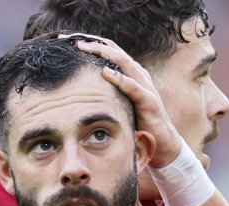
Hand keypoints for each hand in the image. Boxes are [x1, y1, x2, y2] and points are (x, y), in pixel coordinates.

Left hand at [59, 33, 184, 167]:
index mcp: (129, 73)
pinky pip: (133, 86)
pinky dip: (119, 78)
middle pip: (114, 51)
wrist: (162, 142)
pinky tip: (105, 73)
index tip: (67, 41)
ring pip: (123, 62)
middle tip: (71, 40)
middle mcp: (137, 74)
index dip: (90, 43)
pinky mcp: (148, 100)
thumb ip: (104, 93)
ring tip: (85, 48)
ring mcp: (144, 85)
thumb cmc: (137, 123)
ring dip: (103, 54)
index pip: (108, 51)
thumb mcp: (117, 103)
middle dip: (92, 43)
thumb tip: (78, 91)